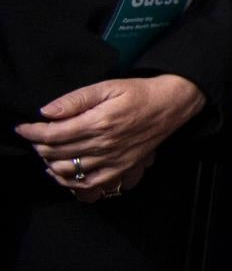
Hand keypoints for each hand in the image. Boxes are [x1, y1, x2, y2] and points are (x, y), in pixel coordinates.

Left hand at [19, 73, 203, 201]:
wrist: (170, 105)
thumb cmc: (138, 93)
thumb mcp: (107, 86)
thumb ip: (76, 99)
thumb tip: (46, 111)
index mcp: (98, 122)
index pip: (52, 133)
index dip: (31, 132)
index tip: (22, 128)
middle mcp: (104, 144)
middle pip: (56, 152)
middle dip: (38, 145)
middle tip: (34, 137)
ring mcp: (112, 160)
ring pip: (67, 170)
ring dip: (49, 162)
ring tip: (46, 151)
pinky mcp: (120, 168)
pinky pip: (87, 183)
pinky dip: (68, 181)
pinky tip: (61, 171)